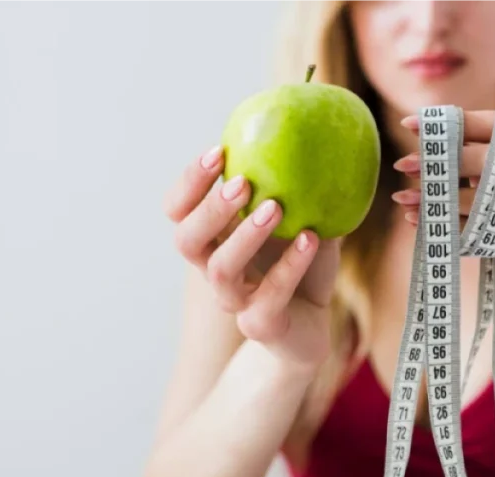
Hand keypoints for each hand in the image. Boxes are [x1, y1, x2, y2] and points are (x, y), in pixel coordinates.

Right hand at [163, 145, 340, 370]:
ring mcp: (234, 301)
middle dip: (210, 207)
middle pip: (186, 239)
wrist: (315, 330)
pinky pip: (268, 297)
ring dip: (245, 235)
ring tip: (277, 208)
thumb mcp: (304, 220)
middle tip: (244, 182)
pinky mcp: (261, 326)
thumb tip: (315, 128)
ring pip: (220, 270)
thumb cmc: (303, 268)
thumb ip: (298, 186)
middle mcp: (215, 269)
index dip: (189, 182)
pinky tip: (312, 239)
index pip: (179, 210)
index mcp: (214, 239)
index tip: (218, 151)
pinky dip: (290, 266)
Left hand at [391, 111, 494, 301]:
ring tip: (408, 198)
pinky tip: (432, 229)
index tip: (413, 125)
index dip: (458, 122)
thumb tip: (425, 139)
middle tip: (405, 164)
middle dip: (446, 162)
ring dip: (445, 201)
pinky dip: (458, 232)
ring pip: (494, 202)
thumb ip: (487, 158)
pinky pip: (494, 238)